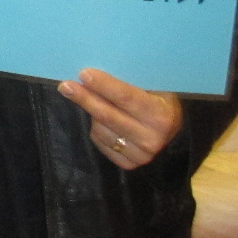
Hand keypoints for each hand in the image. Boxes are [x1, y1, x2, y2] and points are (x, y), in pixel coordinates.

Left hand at [58, 67, 181, 170]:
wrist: (171, 130)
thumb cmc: (157, 100)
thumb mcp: (152, 88)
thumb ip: (129, 82)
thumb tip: (93, 73)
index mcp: (161, 115)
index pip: (126, 98)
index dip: (104, 85)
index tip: (84, 74)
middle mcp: (152, 139)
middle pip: (108, 116)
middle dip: (85, 98)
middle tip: (66, 86)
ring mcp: (141, 155)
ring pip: (100, 130)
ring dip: (91, 113)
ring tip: (92, 101)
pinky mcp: (129, 164)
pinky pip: (100, 143)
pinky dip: (96, 129)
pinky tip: (100, 121)